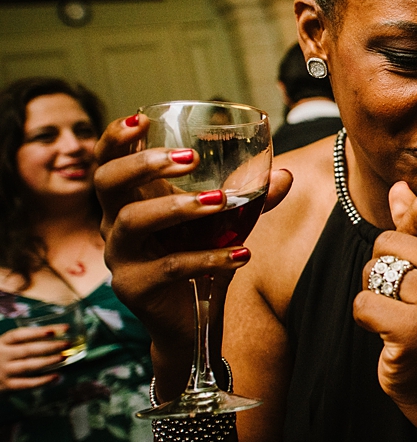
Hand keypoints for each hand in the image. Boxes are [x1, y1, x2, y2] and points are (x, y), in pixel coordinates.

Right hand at [0, 326, 66, 391]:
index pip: (21, 334)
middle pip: (27, 349)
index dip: (39, 332)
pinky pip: (27, 384)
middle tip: (67, 343)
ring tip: (64, 357)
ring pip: (28, 366)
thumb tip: (56, 334)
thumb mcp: (6, 347)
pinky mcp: (6, 386)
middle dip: (50, 346)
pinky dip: (43, 381)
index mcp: (2, 342)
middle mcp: (2, 356)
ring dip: (48, 361)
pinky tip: (57, 377)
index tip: (57, 330)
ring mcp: (4, 371)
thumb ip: (23, 342)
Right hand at [93, 113, 292, 348]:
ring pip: (133, 222)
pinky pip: (169, 267)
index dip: (114, 139)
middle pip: (107, 184)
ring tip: (220, 202)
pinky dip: (208, 258)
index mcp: (129, 202)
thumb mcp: (224, 224)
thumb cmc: (201, 259)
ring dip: (178, 207)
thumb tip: (285, 174)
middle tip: (187, 158)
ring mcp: (121, 258)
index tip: (140, 119)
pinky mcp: (136, 288)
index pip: (107, 162)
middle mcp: (116, 226)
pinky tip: (242, 254)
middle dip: (143, 164)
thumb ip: (250, 198)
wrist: (193, 323)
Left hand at [353, 182, 416, 407]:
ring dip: (376, 293)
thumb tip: (399, 187)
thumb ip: (416, 225)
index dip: (409, 234)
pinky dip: (367, 318)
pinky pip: (363, 303)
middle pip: (388, 239)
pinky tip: (391, 332)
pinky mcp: (414, 330)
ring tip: (402, 313)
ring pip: (373, 271)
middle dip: (385, 268)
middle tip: (411, 300)